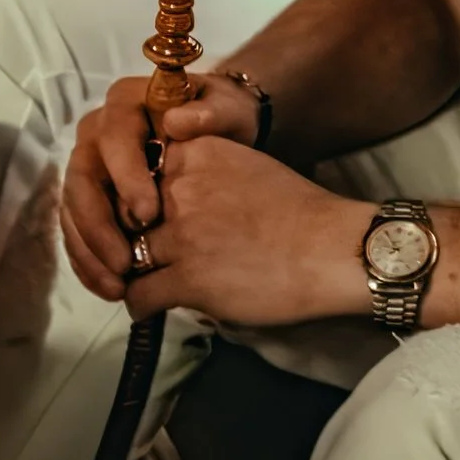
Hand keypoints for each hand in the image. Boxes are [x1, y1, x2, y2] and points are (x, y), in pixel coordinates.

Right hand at [59, 67, 264, 286]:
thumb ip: (212, 112)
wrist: (222, 133)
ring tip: (117, 286)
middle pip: (82, 177)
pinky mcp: (88, 198)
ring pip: (73, 210)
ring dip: (90, 252)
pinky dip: (90, 261)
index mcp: (125, 102)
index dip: (126, 176)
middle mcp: (96, 131)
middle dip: (99, 225)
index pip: (114, 136)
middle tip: (125, 263)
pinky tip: (110, 288)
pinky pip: (77, 231)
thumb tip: (177, 122)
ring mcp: (88, 166)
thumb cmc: (224, 118)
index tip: (149, 214)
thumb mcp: (229, 109)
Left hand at [70, 129, 367, 328]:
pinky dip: (139, 305)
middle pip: (124, 216)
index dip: (132, 201)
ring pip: (128, 257)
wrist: (335, 250)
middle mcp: (181, 187)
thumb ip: (201, 174)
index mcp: (195, 152)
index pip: (135, 173)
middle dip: (125, 239)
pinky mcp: (187, 277)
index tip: (139, 219)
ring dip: (132, 274)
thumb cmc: (299, 211)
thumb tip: (164, 200)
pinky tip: (152, 306)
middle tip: (135, 256)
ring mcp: (182, 233)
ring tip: (144, 283)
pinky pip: (138, 295)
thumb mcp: (244, 167)